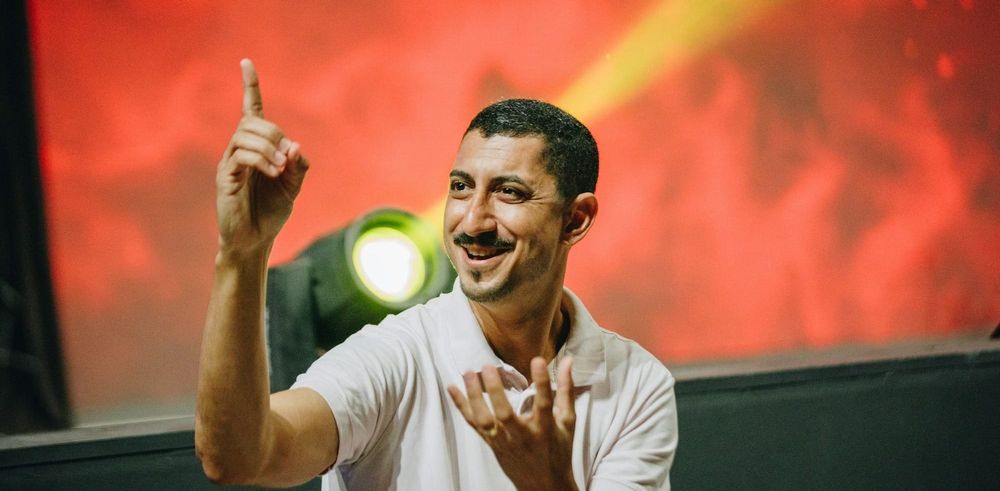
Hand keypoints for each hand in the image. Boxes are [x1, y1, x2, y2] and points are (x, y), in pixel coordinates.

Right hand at [215, 59, 307, 256]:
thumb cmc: (271, 212)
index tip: (246, 62)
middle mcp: (239, 149)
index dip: (249, 86)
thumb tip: (296, 145)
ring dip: (269, 147)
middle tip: (287, 159)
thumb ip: (298, 165)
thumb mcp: (293, 187)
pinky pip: (241, 155)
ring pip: (246, 135)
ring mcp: (230, 162)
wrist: (255, 240)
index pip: (250, 109)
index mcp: (256, 147)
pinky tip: (273, 173)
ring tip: (280, 169)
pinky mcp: (225, 177)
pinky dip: (261, 160)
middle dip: (275, 134)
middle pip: (253, 122)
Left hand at [448, 356, 577, 490]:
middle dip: (495, 390)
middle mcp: (522, 435)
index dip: (541, 382)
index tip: (537, 360)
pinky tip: (452, 388)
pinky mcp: (492, 443)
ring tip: (469, 373)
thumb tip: (567, 360)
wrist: (544, 485)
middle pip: (505, 413)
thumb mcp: (568, 421)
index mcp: (545, 428)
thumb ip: (565, 389)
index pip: (544, 402)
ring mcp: (504, 441)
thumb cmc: (558, 449)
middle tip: (489, 366)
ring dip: (473, 396)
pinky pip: (473, 424)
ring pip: (484, 419)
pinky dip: (461, 406)